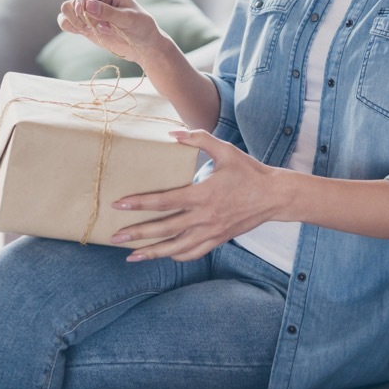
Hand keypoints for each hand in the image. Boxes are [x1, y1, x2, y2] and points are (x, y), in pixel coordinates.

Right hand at [57, 0, 159, 64]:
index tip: (83, 11)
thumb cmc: (141, 27)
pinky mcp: (84, 24)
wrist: (143, 45)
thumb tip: (88, 5)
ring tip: (88, 30)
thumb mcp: (128, 18)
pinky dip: (70, 27)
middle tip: (91, 26)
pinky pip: (66, 22)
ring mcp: (88, 11)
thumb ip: (108, 12)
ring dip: (73, 20)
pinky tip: (84, 32)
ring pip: (66, 9)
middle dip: (78, 14)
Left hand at [108, 130, 285, 261]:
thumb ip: (198, 139)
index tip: (119, 204)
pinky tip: (163, 255)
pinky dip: (176, 256)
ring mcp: (211, 232)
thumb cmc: (249, 171)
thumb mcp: (225, 150)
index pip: (164, 201)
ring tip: (131, 256)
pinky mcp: (217, 239)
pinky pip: (193, 253)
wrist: (274, 196)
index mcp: (203, 194)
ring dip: (152, 252)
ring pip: (176, 247)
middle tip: (114, 236)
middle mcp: (204, 217)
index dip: (139, 203)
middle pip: (164, 229)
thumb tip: (173, 133)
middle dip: (137, 234)